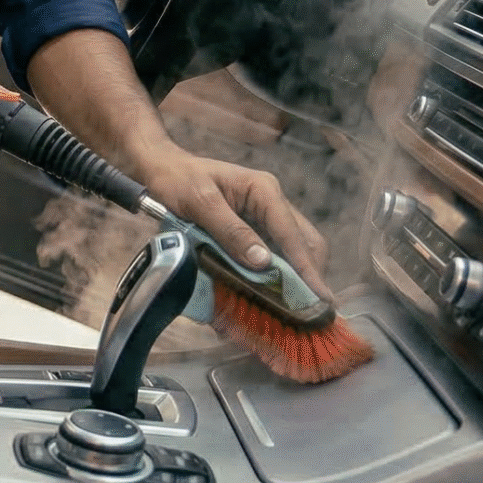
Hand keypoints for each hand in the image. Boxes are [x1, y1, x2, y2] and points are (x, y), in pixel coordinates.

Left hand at [135, 149, 331, 297]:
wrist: (162, 170)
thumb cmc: (179, 180)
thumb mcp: (200, 203)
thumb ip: (231, 230)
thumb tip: (264, 262)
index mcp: (264, 191)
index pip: (293, 234)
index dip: (307, 268)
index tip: (320, 297)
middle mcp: (272, 204)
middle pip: (304, 243)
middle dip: (308, 276)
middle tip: (309, 312)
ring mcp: (264, 218)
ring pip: (293, 251)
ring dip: (293, 279)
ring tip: (291, 310)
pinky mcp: (254, 230)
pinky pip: (273, 255)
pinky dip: (273, 276)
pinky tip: (268, 296)